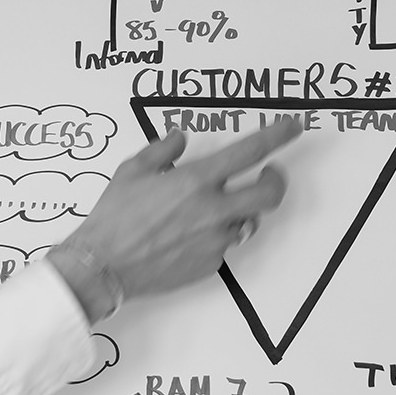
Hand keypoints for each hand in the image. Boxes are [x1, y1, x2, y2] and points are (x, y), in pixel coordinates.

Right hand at [48, 118, 301, 319]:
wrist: (104, 266)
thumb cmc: (113, 217)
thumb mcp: (132, 170)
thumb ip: (162, 150)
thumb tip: (179, 140)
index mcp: (196, 181)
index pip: (250, 152)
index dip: (277, 136)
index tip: (291, 128)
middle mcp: (213, 210)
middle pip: (269, 194)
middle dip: (276, 180)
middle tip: (269, 174)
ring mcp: (215, 240)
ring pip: (247, 222)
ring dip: (240, 212)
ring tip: (213, 211)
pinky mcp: (210, 265)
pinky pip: (224, 246)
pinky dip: (215, 237)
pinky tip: (189, 237)